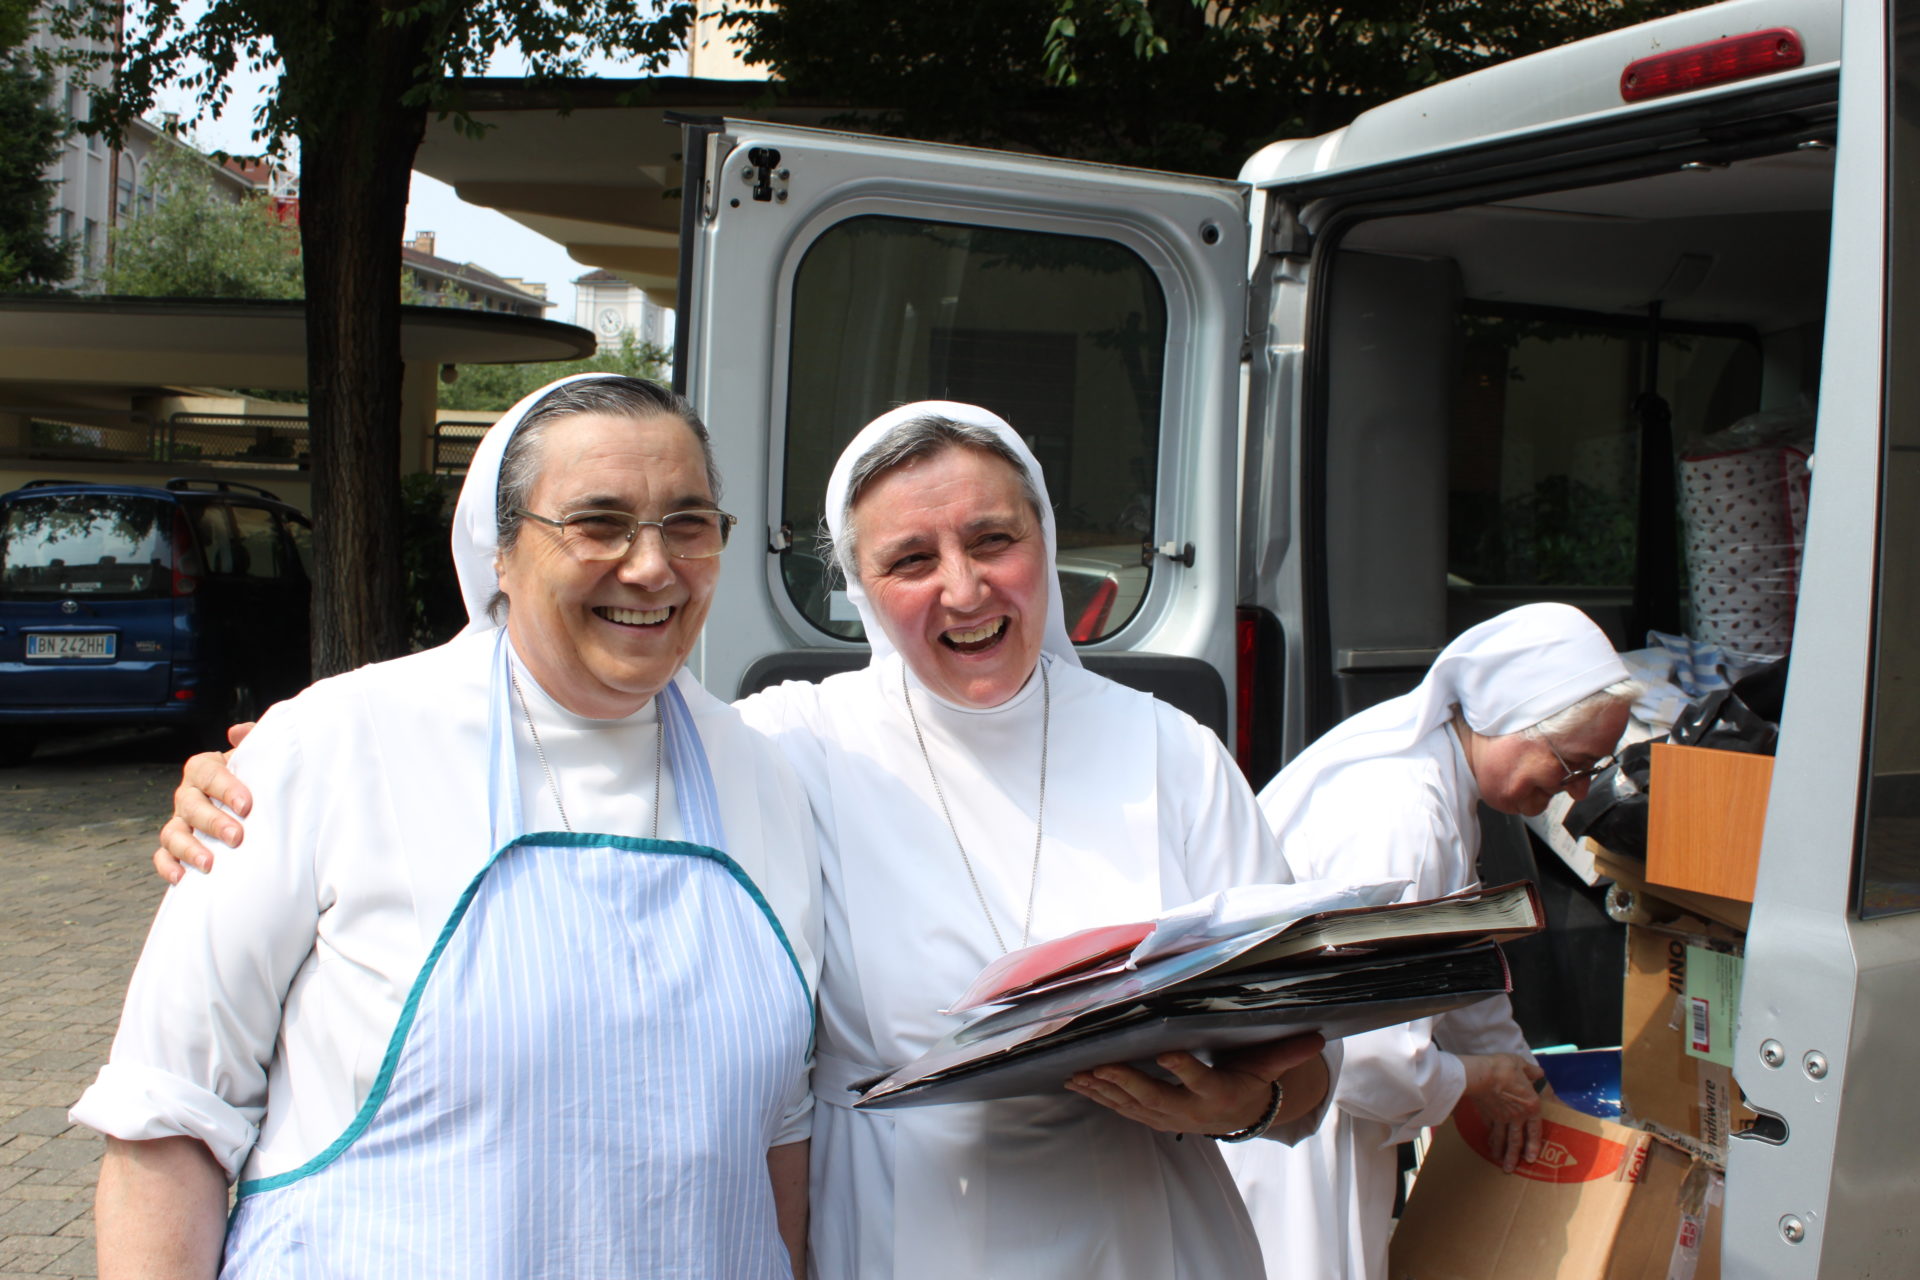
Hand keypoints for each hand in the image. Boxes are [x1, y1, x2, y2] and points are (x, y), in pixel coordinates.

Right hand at [151, 722, 255, 883]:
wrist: (252, 803)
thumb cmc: (255, 778)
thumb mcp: (258, 756)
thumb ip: (253, 739)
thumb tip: (236, 732)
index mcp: (205, 769)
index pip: (208, 773)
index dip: (224, 788)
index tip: (246, 805)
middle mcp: (188, 793)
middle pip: (190, 805)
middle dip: (212, 822)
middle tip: (236, 837)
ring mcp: (180, 820)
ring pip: (173, 833)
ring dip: (189, 849)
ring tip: (210, 864)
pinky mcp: (175, 845)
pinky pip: (163, 856)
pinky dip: (168, 867)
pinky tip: (182, 879)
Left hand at [1064, 1032, 1326, 1135]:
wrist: (1240, 1116)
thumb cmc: (1250, 1081)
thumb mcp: (1268, 1068)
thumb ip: (1286, 1052)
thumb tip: (1317, 1035)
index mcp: (1219, 1093)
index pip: (1201, 1080)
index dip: (1185, 1069)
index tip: (1166, 1054)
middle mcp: (1191, 1110)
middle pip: (1156, 1097)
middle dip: (1126, 1082)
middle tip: (1100, 1066)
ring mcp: (1169, 1118)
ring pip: (1133, 1106)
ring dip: (1105, 1092)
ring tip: (1079, 1074)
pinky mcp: (1154, 1119)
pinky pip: (1123, 1110)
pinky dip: (1101, 1098)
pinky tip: (1079, 1083)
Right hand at [1460, 1052, 1545, 1172]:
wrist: (1480, 1074)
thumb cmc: (1504, 1068)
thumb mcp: (1522, 1065)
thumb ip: (1532, 1071)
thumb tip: (1539, 1073)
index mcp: (1531, 1106)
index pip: (1535, 1130)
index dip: (1534, 1146)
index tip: (1531, 1158)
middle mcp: (1517, 1116)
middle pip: (1516, 1140)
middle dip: (1514, 1156)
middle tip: (1510, 1169)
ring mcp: (1500, 1117)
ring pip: (1502, 1139)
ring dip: (1501, 1152)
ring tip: (1499, 1162)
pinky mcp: (1486, 1114)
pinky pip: (1490, 1129)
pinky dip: (1490, 1137)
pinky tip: (1488, 1143)